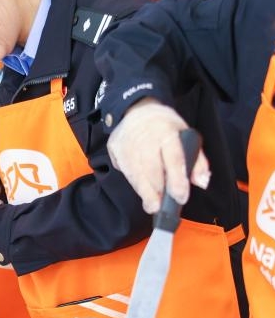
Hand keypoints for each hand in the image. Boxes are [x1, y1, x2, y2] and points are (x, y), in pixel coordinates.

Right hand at [106, 98, 210, 213]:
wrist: (136, 110)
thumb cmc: (165, 126)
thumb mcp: (187, 135)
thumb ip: (197, 160)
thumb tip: (201, 182)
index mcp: (166, 131)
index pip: (173, 158)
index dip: (176, 180)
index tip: (180, 197)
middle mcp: (145, 137)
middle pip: (151, 169)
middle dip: (156, 191)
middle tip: (162, 208)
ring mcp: (127, 143)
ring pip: (135, 173)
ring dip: (144, 192)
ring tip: (152, 206)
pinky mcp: (115, 149)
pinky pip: (125, 171)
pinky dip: (134, 184)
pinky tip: (142, 191)